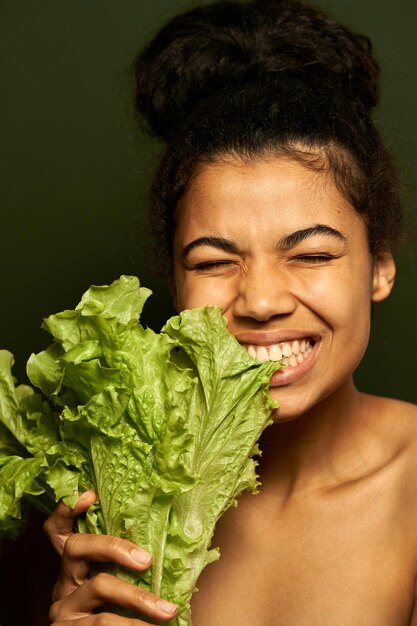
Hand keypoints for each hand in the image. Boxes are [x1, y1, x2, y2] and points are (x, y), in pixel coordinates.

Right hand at [44, 491, 178, 623]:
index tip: (89, 495)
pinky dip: (132, 625)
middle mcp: (64, 583)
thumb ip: (128, 566)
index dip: (67, 510)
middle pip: (77, 548)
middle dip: (114, 547)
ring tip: (169, 610)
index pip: (59, 530)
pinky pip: (102, 622)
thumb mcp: (118, 586)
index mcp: (75, 568)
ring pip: (99, 586)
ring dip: (138, 598)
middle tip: (148, 559)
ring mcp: (63, 608)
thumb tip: (165, 548)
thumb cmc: (118, 615)